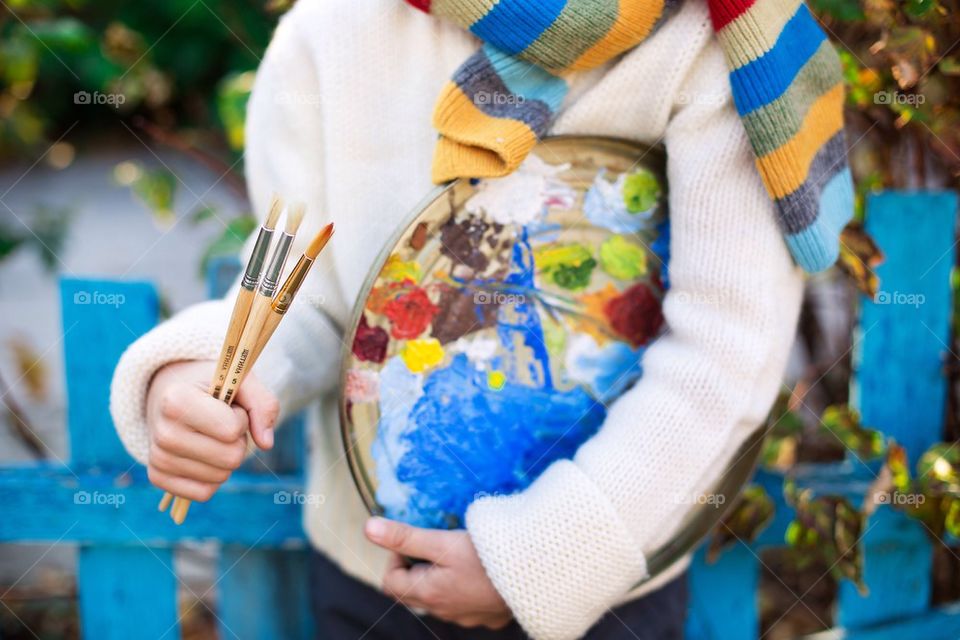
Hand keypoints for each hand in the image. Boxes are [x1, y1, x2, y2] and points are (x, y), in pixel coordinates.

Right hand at [145, 360, 277, 501]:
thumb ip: (263, 405)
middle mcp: (163, 433)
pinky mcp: (158, 477)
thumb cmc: (212, 387)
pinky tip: (202, 455)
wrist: (171, 395)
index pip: (232, 430)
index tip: (227, 407)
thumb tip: (266, 444)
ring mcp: (158, 458)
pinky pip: (204, 492)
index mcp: (176, 401)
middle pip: (231, 458)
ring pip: (220, 477)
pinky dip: (213, 476)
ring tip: (209, 435)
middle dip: (237, 441)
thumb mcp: (241, 382)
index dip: (241, 419)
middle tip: (221, 423)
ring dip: (225, 457)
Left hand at [364, 517, 512, 629]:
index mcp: (428, 594)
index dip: (397, 556)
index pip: (390, 581)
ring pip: (439, 598)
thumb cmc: (488, 556)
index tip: (417, 540)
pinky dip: (465, 587)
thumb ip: (405, 537)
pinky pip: (466, 603)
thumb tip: (368, 529)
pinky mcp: (488, 616)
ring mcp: (467, 617)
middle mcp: (444, 612)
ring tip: (460, 554)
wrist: (534, 575)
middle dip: (417, 566)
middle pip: (413, 591)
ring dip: (441, 577)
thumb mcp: (442, 542)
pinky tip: (481, 570)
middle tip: (437, 544)